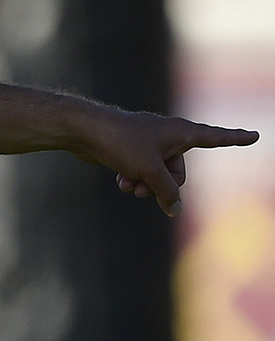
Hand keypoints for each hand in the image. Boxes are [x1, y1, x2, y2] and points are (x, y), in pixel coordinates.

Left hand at [74, 108, 258, 216]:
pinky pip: (141, 172)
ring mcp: (148, 143)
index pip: (216, 137)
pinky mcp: (131, 150)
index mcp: (181, 132)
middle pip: (179, 172)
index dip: (236, 138)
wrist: (84, 130)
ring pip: (157, 175)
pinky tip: (119, 180)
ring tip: (128, 183)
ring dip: (145, 185)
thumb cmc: (121, 142)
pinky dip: (133, 178)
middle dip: (163, 185)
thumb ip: (167, 191)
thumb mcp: (150, 170)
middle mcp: (167, 135)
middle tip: (144, 187)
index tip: (256, 134)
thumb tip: (173, 209)